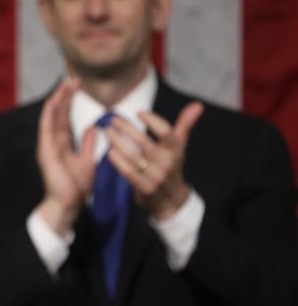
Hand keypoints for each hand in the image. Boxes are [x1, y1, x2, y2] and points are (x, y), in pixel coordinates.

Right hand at [35, 78, 96, 235]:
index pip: (65, 116)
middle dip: (65, 94)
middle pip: (58, 113)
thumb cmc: (75, 186)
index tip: (78, 85)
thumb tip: (91, 128)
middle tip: (73, 77)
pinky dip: (50, 113)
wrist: (68, 203)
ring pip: (52, 116)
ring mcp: (48, 145)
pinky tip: (54, 100)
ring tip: (65, 83)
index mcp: (62, 143)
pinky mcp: (46, 150)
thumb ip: (87, 144)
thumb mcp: (87, 160)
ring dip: (58, 99)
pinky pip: (47, 128)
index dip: (70, 100)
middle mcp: (53, 141)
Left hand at [104, 101, 203, 220]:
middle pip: (144, 142)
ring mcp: (155, 177)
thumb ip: (185, 125)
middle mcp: (166, 163)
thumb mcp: (179, 147)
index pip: (166, 132)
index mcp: (175, 151)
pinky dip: (118, 161)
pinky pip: (128, 172)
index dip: (153, 120)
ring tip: (108, 132)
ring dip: (118, 142)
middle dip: (127, 129)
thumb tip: (197, 105)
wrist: (171, 200)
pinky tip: (110, 151)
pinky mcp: (144, 188)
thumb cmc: (171, 167)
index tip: (139, 112)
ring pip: (133, 156)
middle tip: (114, 119)